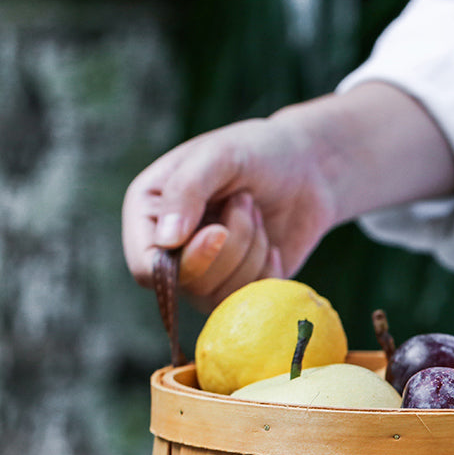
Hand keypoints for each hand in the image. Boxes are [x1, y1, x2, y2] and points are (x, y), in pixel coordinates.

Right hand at [122, 116, 336, 309]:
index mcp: (149, 215)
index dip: (185, 260)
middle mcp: (172, 252)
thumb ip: (187, 191)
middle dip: (231, 244)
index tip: (218, 231)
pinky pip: (251, 302)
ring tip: (256, 214)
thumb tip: (166, 242)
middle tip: (246, 200)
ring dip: (252, 253)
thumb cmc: (257, 152)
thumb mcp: (219, 155)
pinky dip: (269, 270)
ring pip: (223, 296)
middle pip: (191, 284)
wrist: (307, 169)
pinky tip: (272, 242)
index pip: (147, 268)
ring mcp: (207, 275)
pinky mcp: (240, 289)